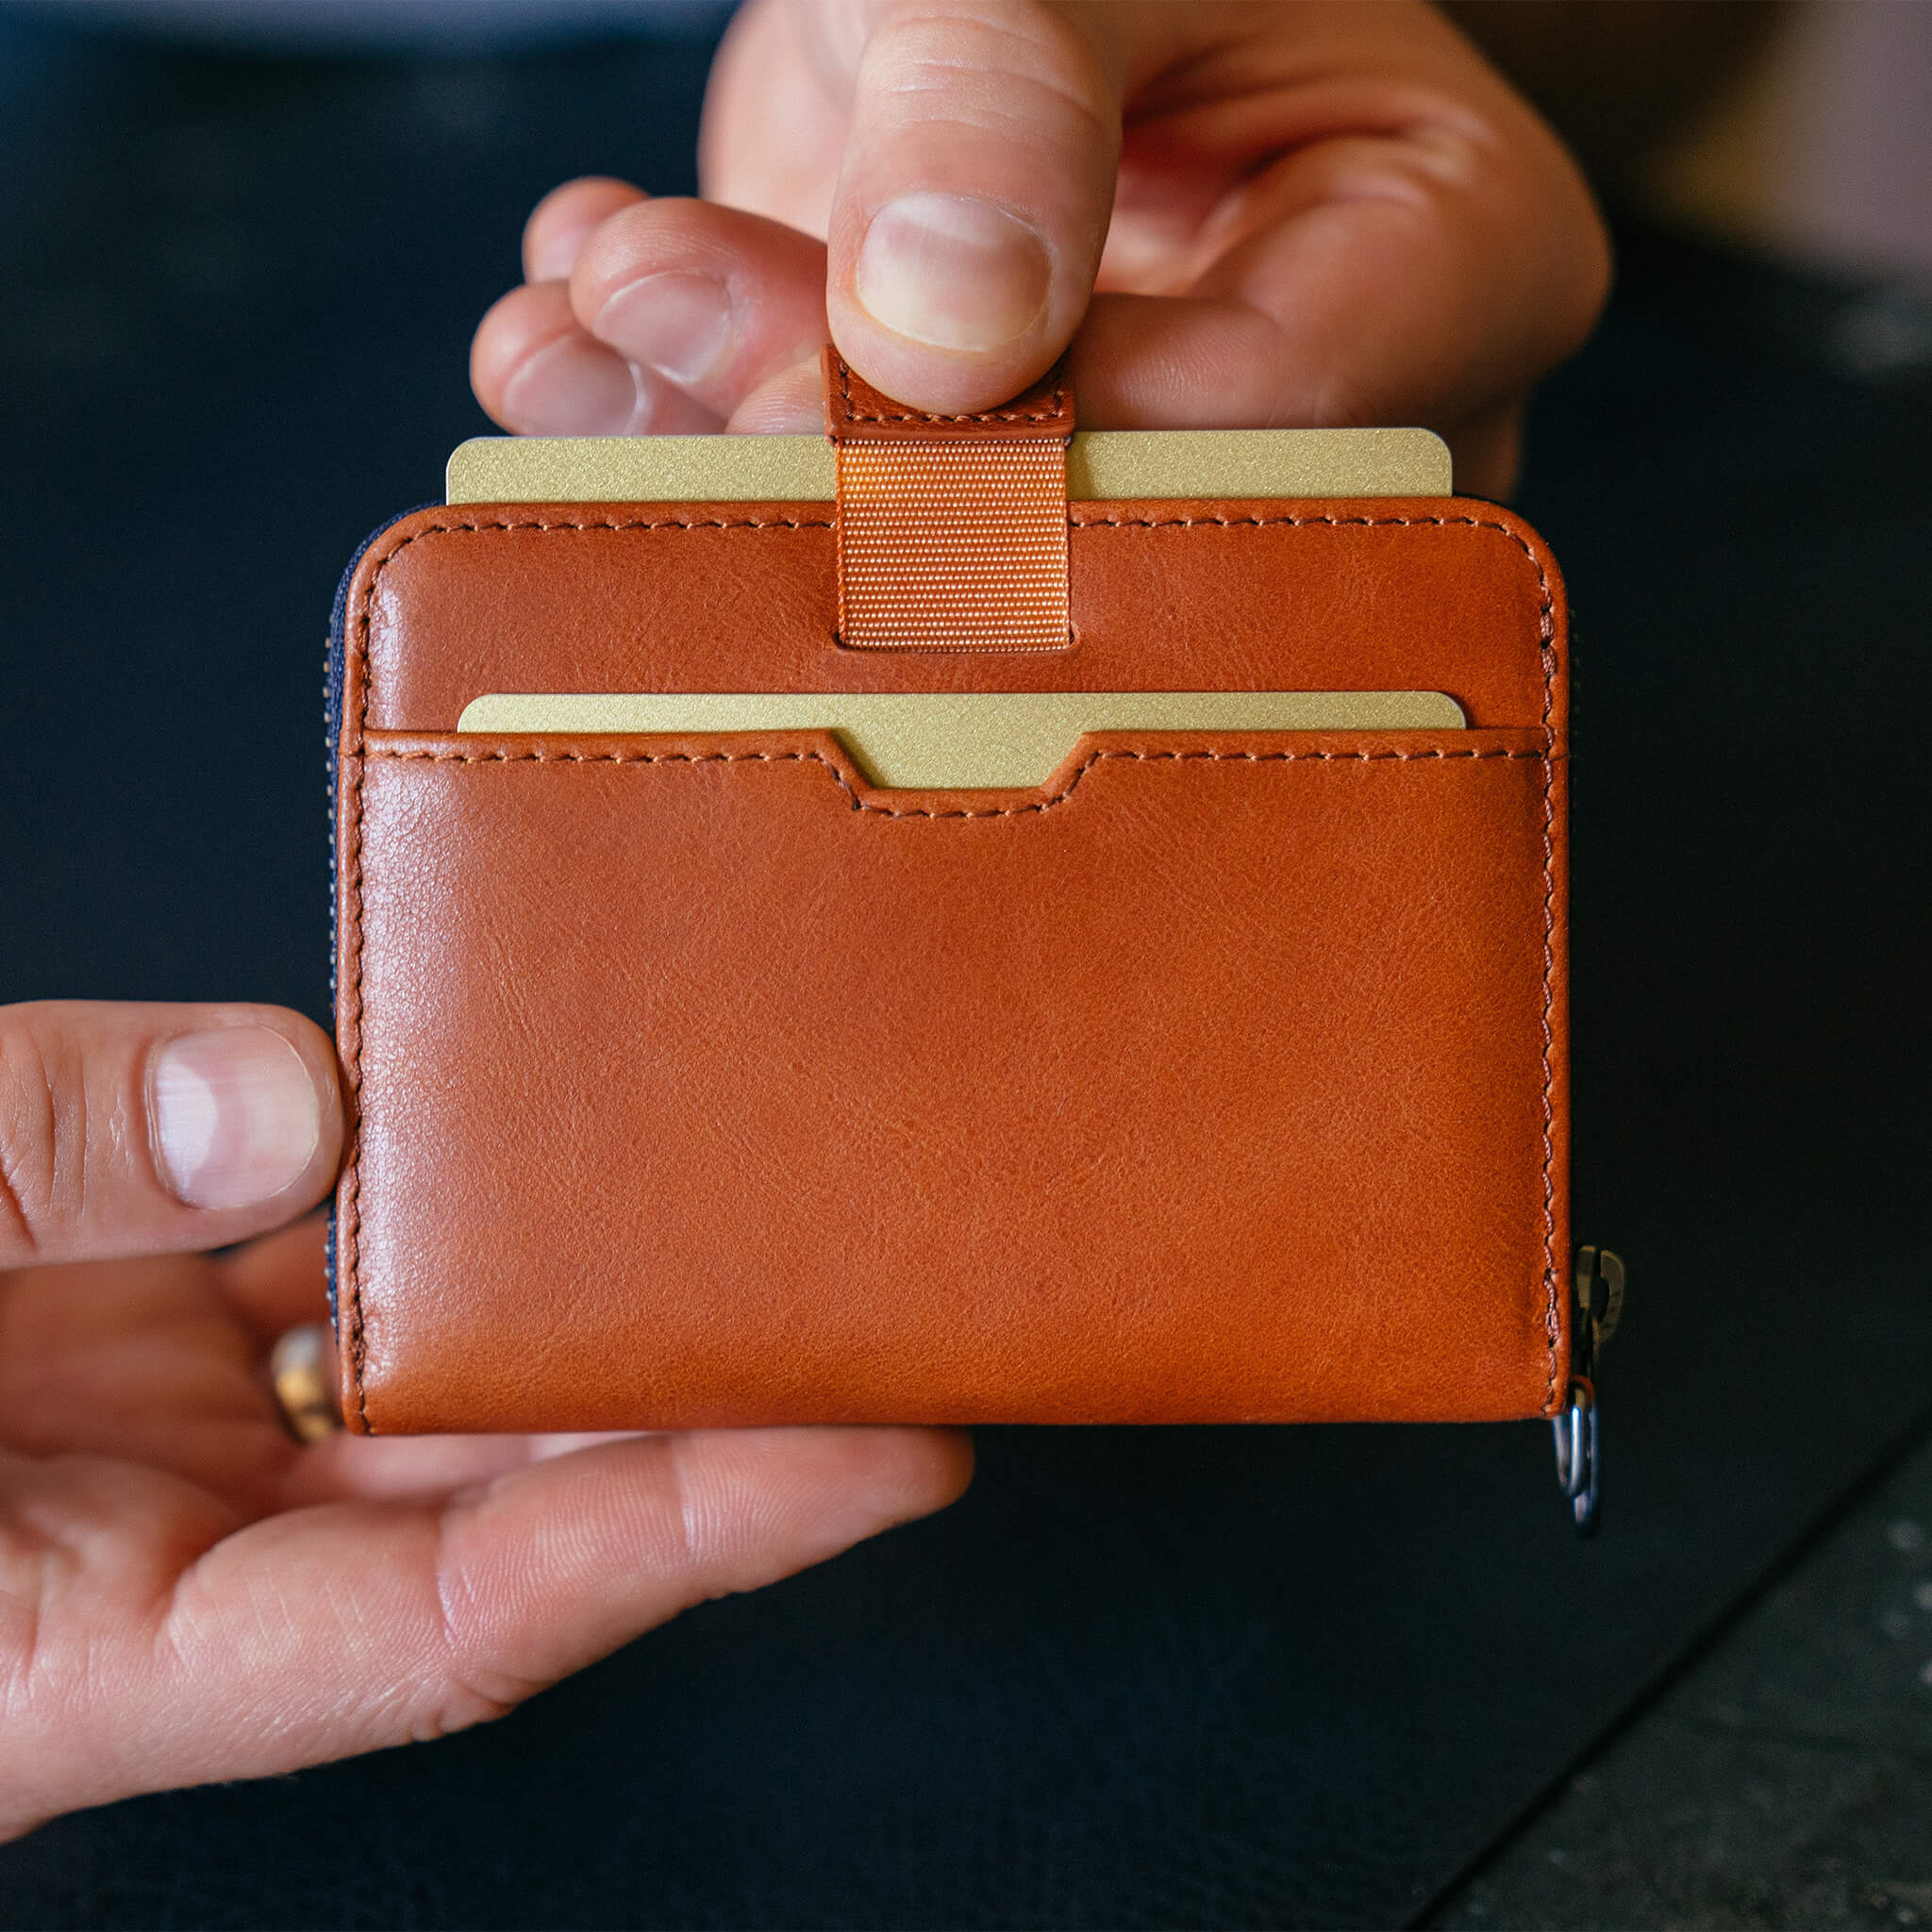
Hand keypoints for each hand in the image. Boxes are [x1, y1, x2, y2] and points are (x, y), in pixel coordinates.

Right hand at [0, 1001, 968, 1835]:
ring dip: (577, 1280)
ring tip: (739, 1189)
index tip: (880, 1457)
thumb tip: (290, 1103)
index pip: (462, 1623)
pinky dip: (422, 1194)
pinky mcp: (122, 1346)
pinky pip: (318, 1270)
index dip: (688, 1537)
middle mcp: (151, 1560)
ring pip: (425, 1370)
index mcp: (72, 1657)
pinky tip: (510, 1116)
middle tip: (871, 1294)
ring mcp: (146, 1447)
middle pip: (493, 1490)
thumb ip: (29, 1180)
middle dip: (693, 1395)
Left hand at [471, 0, 1609, 494]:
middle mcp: (1334, 418)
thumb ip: (1005, 93)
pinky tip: (583, 337)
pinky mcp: (1011, 493)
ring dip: (718, 450)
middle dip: (836, 449)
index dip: (1028, 440)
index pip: (1253, 436)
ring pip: (949, 567)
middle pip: (1093, 536)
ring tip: (569, 328)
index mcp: (1451, 260)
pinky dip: (692, 442)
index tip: (825, 353)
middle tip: (638, 307)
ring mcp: (1161, 475)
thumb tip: (937, 333)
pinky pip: (860, 532)